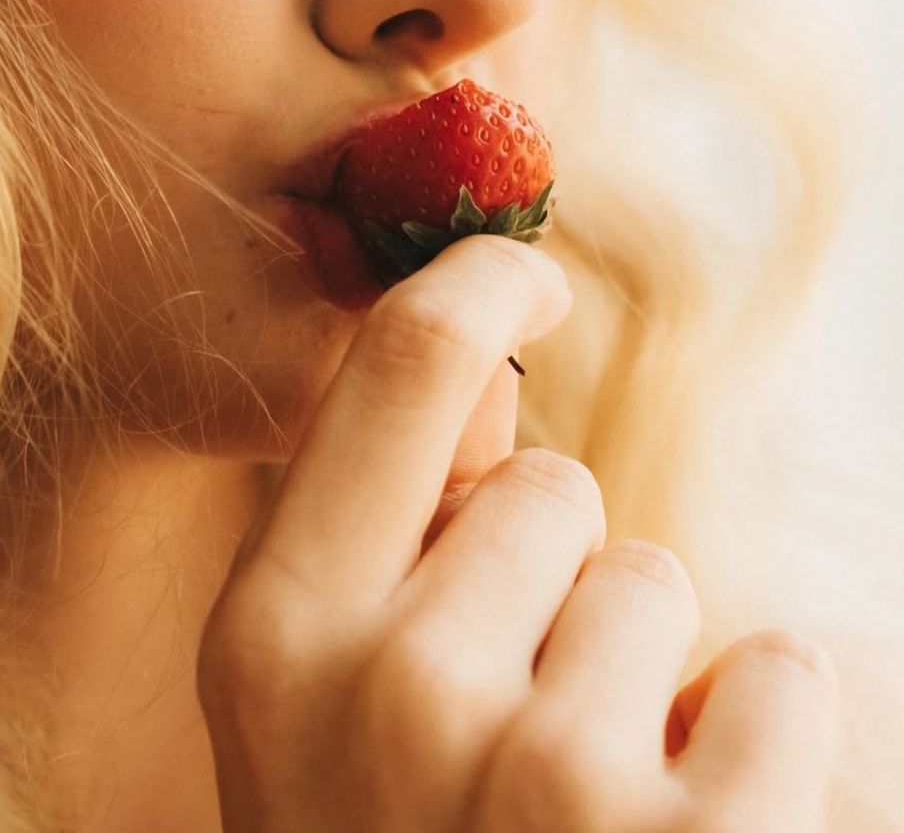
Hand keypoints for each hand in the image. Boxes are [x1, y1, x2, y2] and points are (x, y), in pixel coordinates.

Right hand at [196, 236, 838, 831]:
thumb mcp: (316, 719)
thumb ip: (374, 546)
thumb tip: (477, 365)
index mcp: (275, 638)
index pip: (401, 365)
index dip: (480, 284)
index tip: (524, 278)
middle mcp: (391, 691)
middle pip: (548, 488)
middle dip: (552, 575)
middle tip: (506, 725)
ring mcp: (539, 778)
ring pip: (656, 580)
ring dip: (644, 673)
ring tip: (579, 811)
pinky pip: (784, 674)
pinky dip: (760, 744)